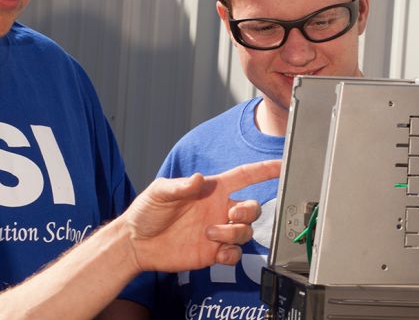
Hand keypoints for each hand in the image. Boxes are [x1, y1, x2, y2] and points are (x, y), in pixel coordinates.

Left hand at [120, 159, 280, 272]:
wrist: (136, 243)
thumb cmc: (146, 211)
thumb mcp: (160, 192)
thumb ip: (180, 185)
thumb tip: (199, 179)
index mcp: (211, 190)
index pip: (245, 176)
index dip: (265, 169)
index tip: (282, 164)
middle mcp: (218, 210)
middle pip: (252, 209)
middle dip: (248, 212)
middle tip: (229, 216)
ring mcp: (217, 232)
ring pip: (245, 232)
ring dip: (233, 233)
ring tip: (209, 234)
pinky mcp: (212, 253)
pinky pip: (235, 254)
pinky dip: (231, 255)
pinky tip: (217, 253)